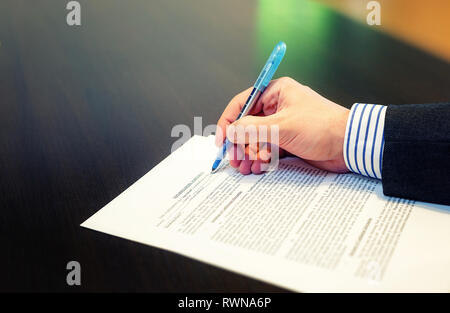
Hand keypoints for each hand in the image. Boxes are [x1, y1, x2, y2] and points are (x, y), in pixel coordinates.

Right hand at [215, 77, 349, 174]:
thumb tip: (230, 132)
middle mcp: (277, 107)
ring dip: (248, 153)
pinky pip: (266, 148)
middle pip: (247, 124)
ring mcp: (282, 125)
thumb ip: (253, 130)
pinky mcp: (287, 141)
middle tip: (235, 159)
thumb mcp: (282, 127)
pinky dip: (260, 158)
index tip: (221, 140)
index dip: (228, 122)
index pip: (242, 103)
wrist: (350, 145)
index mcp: (275, 92)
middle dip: (239, 143)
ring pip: (255, 139)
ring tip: (246, 166)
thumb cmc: (322, 127)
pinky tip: (258, 167)